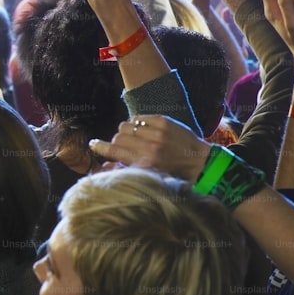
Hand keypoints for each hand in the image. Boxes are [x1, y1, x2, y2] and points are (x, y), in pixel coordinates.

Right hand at [89, 115, 211, 181]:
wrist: (200, 162)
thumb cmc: (173, 173)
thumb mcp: (150, 176)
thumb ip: (126, 169)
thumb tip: (105, 165)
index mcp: (144, 163)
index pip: (113, 150)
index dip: (99, 147)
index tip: (93, 144)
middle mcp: (149, 146)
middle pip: (117, 137)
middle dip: (117, 142)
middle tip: (124, 147)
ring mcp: (156, 132)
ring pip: (125, 126)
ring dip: (126, 132)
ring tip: (135, 138)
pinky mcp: (163, 121)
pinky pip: (138, 117)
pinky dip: (137, 123)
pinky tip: (143, 130)